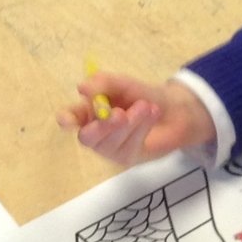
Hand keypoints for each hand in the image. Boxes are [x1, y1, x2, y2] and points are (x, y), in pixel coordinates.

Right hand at [57, 73, 214, 167]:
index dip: (66, 119)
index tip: (67, 120)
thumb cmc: (143, 95)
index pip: (70, 117)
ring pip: (109, 143)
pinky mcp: (126, 157)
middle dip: (103, 126)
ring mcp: (109, 148)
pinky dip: (140, 129)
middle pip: (87, 137)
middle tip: (121, 114)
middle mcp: (94, 131)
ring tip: (146, 107)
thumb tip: (82, 88)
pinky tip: (151, 115)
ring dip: (130, 123)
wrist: (175, 110)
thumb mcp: (124, 83)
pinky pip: (127, 147)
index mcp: (88, 111)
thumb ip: (104, 83)